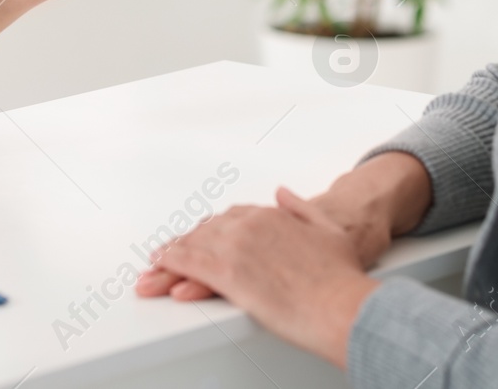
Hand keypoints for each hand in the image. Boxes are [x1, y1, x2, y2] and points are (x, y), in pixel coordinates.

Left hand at [137, 187, 380, 368]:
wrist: (341, 303)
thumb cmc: (339, 277)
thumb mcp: (326, 229)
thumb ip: (300, 208)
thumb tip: (282, 193)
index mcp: (271, 217)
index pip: (231, 219)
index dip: (213, 231)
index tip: (203, 239)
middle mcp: (249, 227)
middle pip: (207, 231)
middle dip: (188, 244)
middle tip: (170, 256)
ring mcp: (236, 248)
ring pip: (194, 246)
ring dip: (171, 256)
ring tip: (155, 265)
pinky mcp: (228, 274)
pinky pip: (189, 264)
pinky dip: (171, 264)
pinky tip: (161, 267)